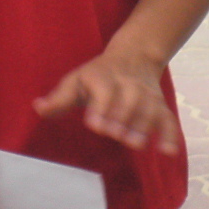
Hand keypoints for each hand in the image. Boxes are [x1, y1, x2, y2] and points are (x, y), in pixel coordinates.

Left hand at [35, 53, 178, 155]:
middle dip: (123, 118)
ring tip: (137, 144)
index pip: (104, 91)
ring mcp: (147, 95)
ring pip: (150, 109)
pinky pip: (169, 119)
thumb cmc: (97, 76)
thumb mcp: (75, 82)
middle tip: (117, 136)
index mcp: (103, 77)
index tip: (96, 125)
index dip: (101, 108)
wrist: (135, 56)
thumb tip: (37, 108)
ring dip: (145, 126)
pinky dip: (170, 134)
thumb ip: (59, 99)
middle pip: (130, 100)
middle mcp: (128, 84)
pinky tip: (167, 152)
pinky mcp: (161, 105)